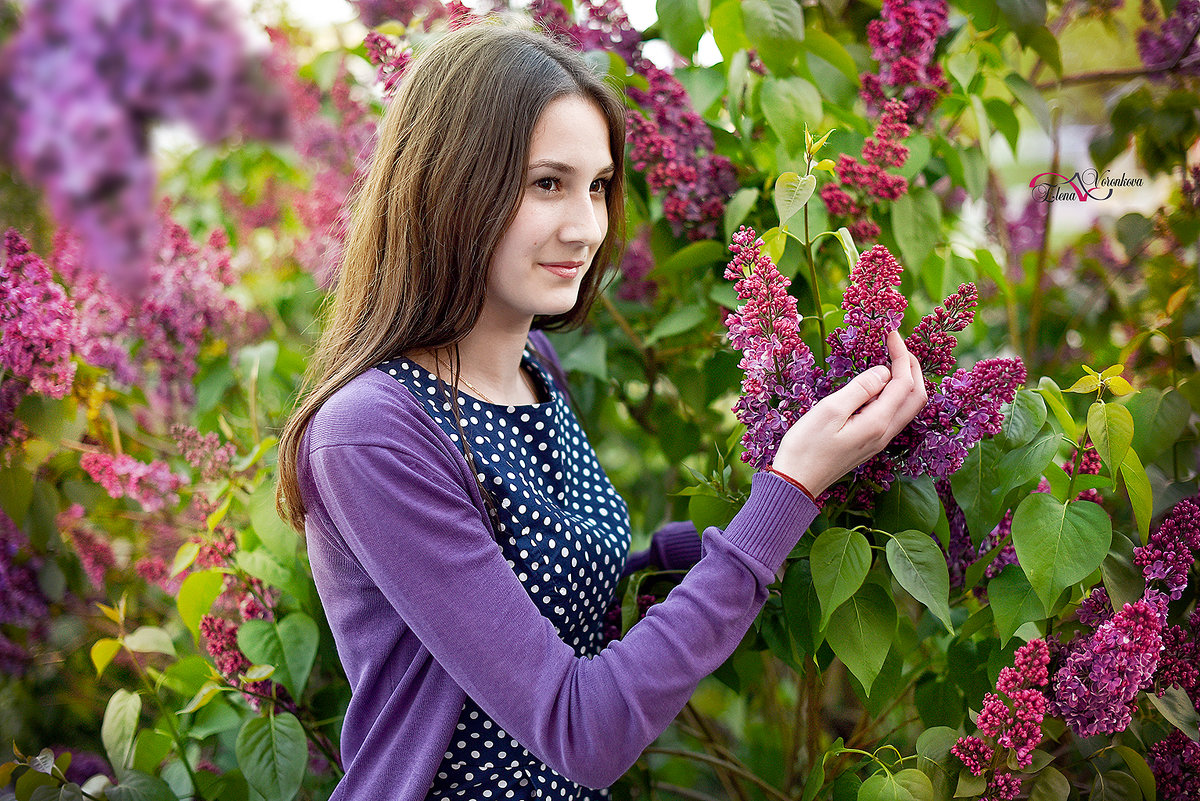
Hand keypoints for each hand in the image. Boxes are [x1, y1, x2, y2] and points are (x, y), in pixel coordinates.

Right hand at [771, 330, 926, 496]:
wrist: (797, 482)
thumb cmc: (806, 446)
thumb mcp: (829, 411)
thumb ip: (860, 389)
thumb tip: (884, 371)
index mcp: (877, 423)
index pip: (902, 382)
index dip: (901, 355)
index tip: (891, 333)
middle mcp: (885, 433)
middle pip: (916, 396)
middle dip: (912, 366)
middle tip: (897, 344)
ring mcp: (880, 440)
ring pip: (908, 406)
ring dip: (907, 380)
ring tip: (892, 359)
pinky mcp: (871, 442)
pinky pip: (895, 414)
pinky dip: (896, 394)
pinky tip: (880, 385)